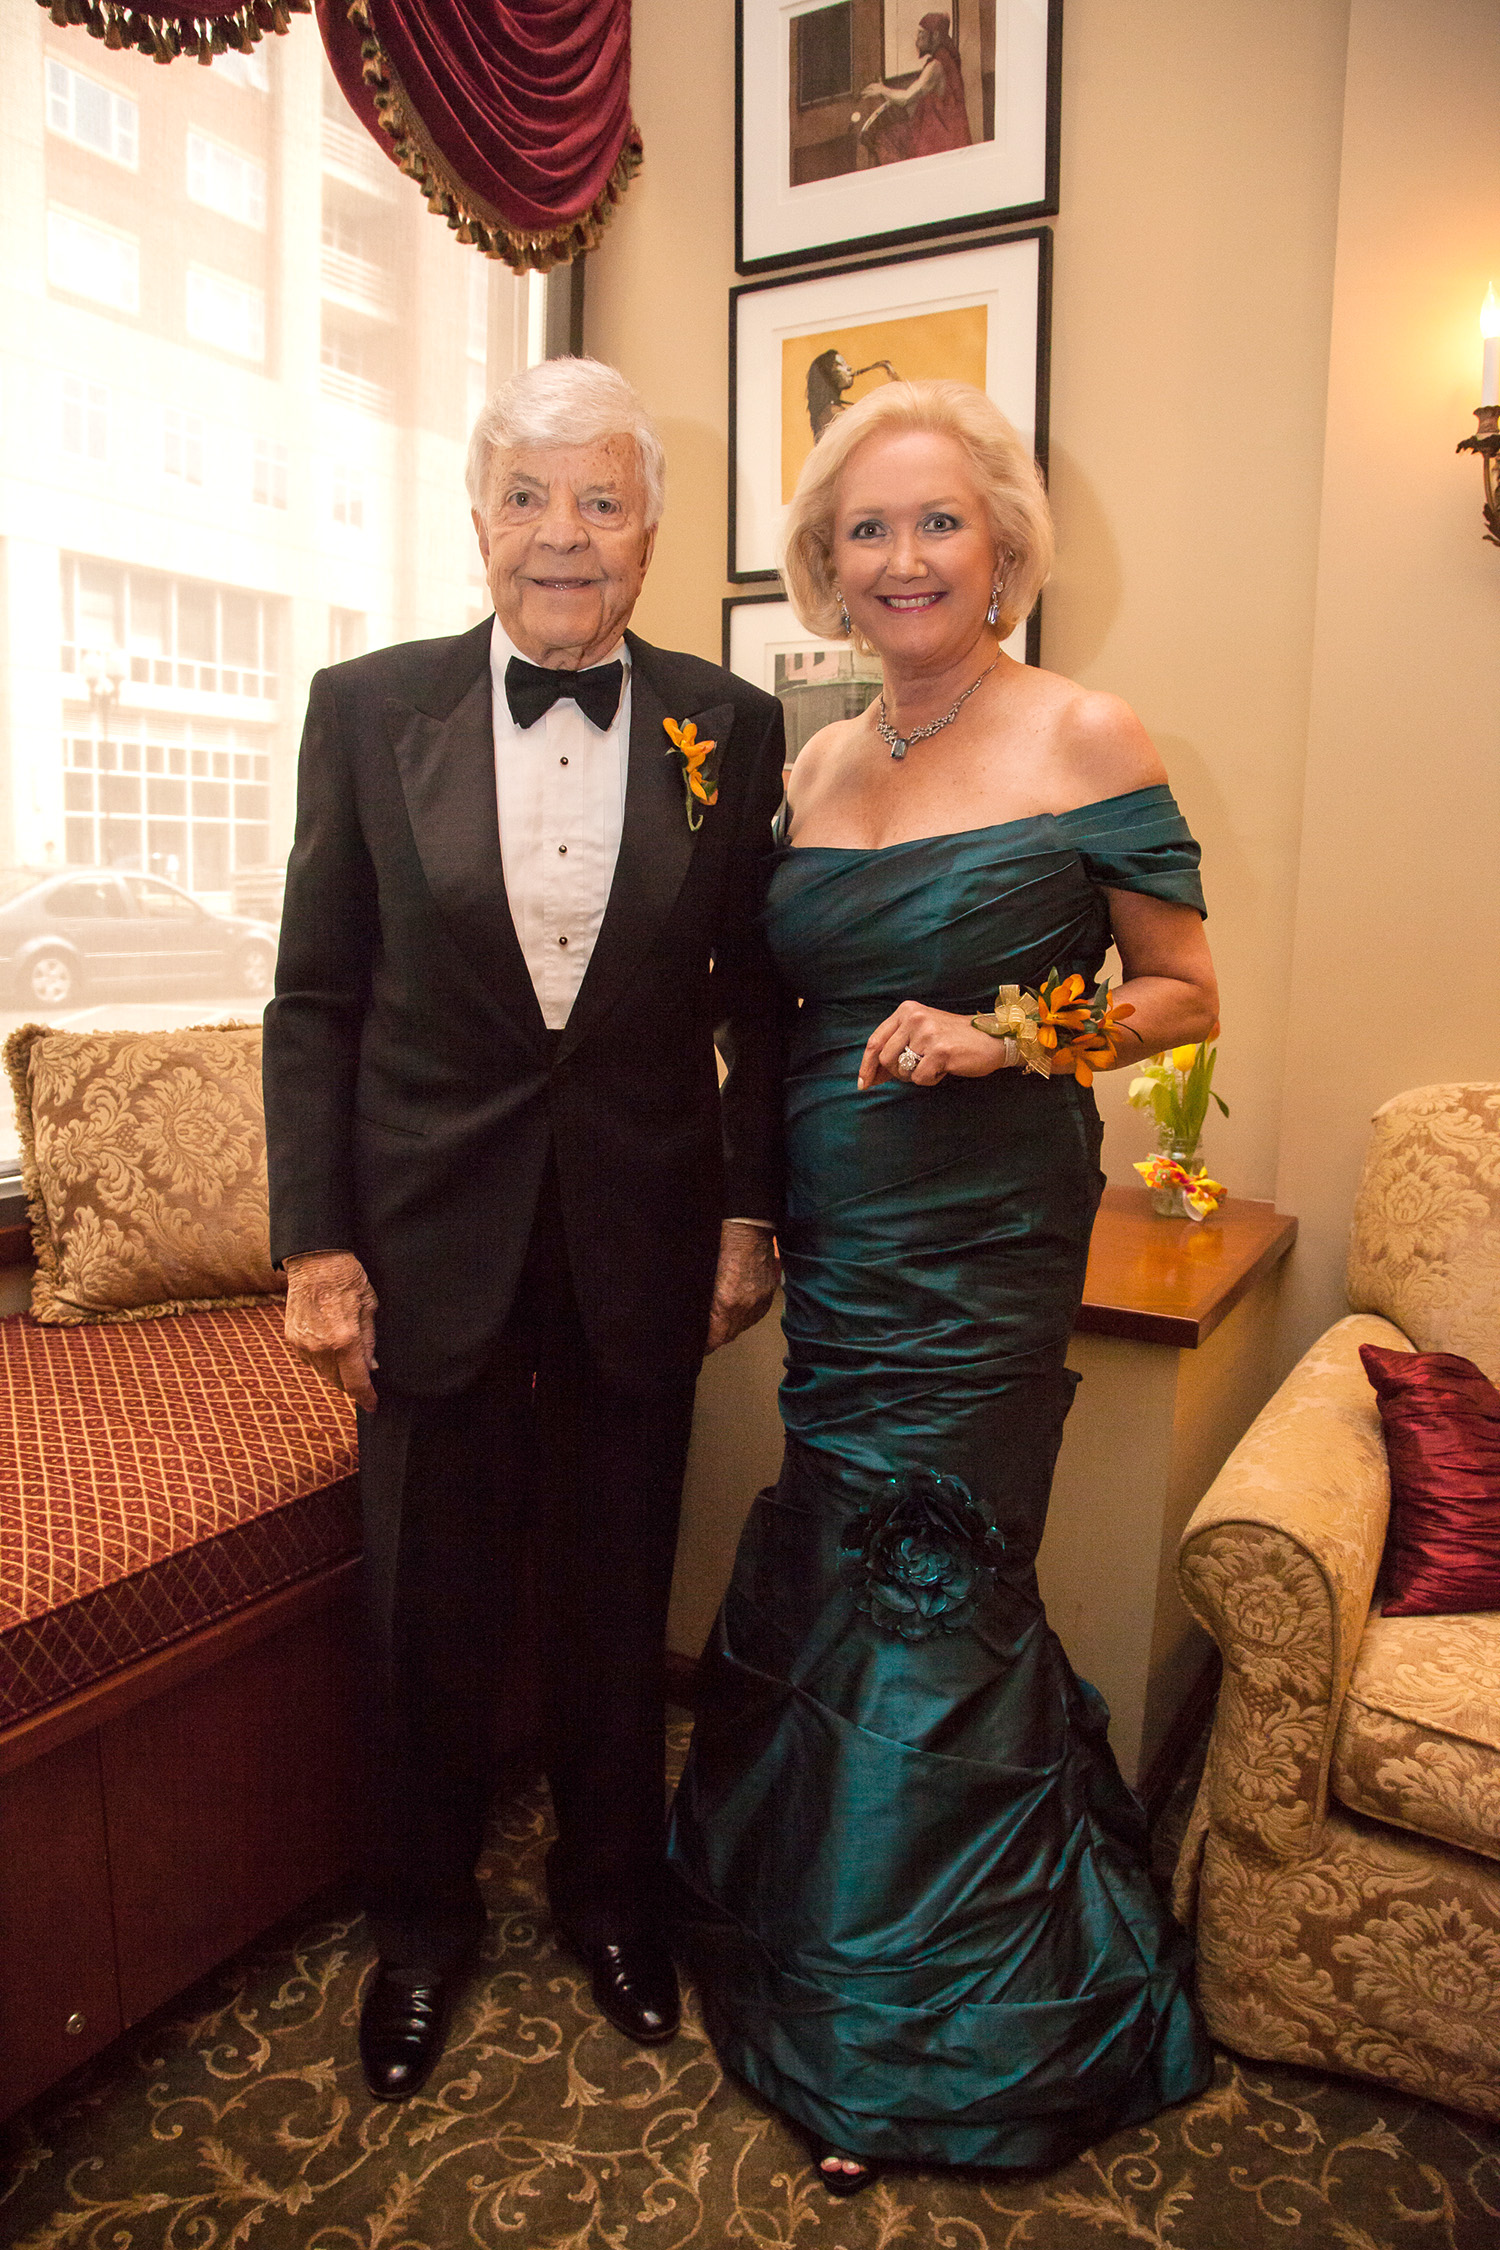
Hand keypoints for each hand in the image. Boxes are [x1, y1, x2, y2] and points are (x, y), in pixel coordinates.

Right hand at [283, 1250, 378, 1411]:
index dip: (366, 1397)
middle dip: (353, 1385)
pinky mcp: (292, 1338)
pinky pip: (311, 1360)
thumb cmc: (348, 1278)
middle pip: (339, 1382)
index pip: (356, 1382)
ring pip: (324, 1373)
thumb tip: (371, 1367)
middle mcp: (321, 1347)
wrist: (314, 1261)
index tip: (373, 1404)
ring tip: (349, 1361)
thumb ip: (369, 1341)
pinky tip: (332, 1348)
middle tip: (365, 1381)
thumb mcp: (369, 1307)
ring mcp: (303, 1344)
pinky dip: (323, 1360)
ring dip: (337, 1373)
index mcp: (345, 1340)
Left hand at [704, 1220, 779, 1354]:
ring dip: (731, 1327)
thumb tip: (695, 1316)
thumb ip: (701, 1300)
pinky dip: (745, 1315)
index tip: (698, 1347)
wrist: (748, 1225)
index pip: (716, 1338)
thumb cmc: (721, 1244)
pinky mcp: (769, 1292)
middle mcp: (746, 1307)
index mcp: (727, 1303)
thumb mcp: (701, 1275)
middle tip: (704, 1337)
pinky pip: (756, 1313)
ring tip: (719, 1324)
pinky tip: (736, 1310)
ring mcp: (760, 1300)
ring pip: (743, 1325)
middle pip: (729, 1335)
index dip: (706, 1345)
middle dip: (716, 1337)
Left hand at [858, 1002, 1010, 1091]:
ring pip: (902, 1070)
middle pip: (885, 1058)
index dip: (866, 1065)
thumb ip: (896, 1048)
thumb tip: (869, 1076)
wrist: (992, 1039)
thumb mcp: (921, 1034)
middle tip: (917, 1071)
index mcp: (906, 1010)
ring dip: (915, 1075)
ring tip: (934, 1065)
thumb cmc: (953, 1040)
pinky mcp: (940, 1050)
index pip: (875, 1041)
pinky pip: (920, 1078)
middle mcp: (914, 1017)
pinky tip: (944, 1069)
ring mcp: (927, 1033)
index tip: (863, 1084)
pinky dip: (931, 1080)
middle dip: (897, 1072)